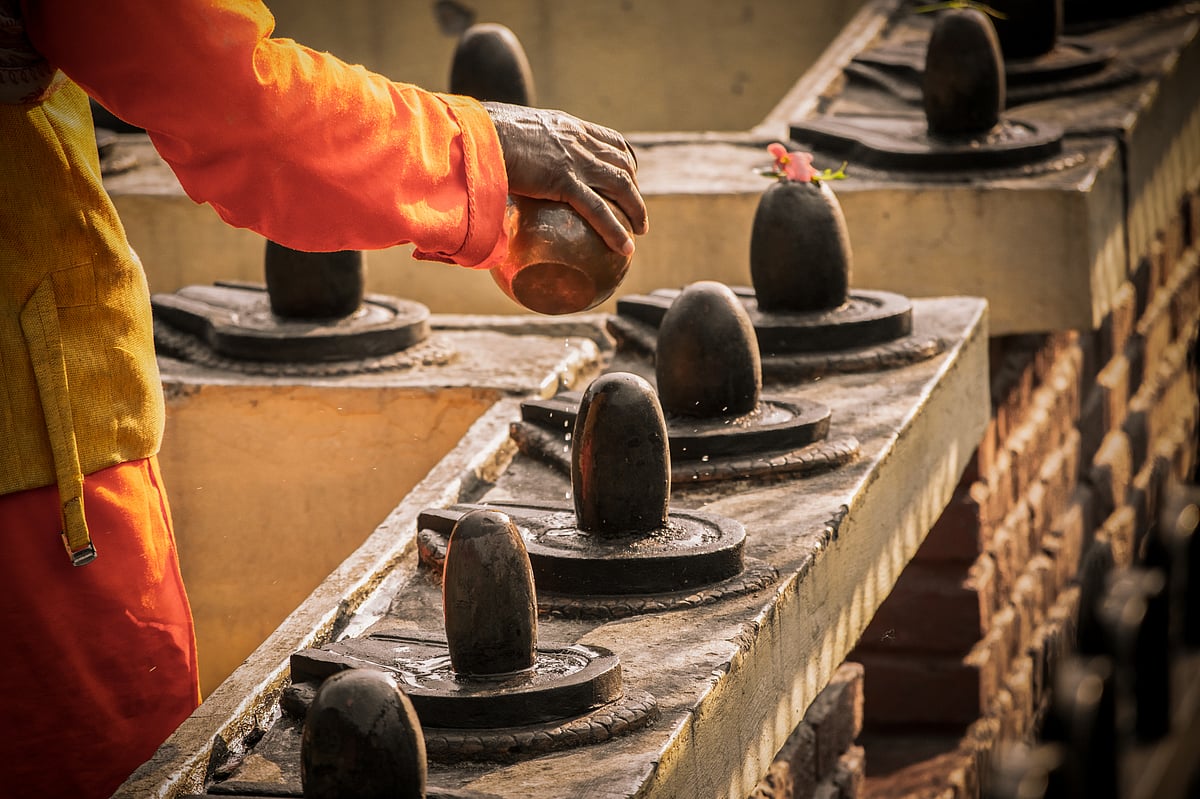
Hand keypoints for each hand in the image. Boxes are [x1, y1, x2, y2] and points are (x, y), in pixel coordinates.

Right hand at [483, 101, 647, 255]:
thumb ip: (514, 150)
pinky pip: (599, 210)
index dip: (624, 158)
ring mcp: (574, 160)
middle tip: (635, 207)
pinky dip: (616, 230)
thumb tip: (498, 167)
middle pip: (622, 162)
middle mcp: (578, 140)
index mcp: (567, 126)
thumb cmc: (480, 135)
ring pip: (620, 185)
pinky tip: (626, 249)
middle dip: (634, 185)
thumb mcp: (506, 134)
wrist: (476, 134)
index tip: (628, 174)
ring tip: (641, 229)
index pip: (609, 139)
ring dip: (636, 208)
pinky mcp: (565, 180)